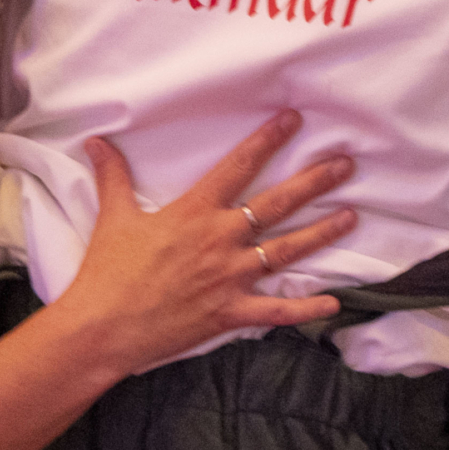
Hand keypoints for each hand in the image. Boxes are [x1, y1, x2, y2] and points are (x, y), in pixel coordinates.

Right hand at [67, 109, 354, 374]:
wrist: (103, 328)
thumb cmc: (107, 272)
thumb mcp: (113, 218)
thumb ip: (113, 177)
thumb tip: (97, 142)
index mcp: (194, 212)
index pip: (238, 167)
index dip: (267, 140)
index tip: (293, 120)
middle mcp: (220, 240)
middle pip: (277, 204)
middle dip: (314, 182)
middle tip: (345, 165)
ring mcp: (229, 278)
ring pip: (286, 251)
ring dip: (321, 234)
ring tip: (351, 217)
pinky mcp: (230, 313)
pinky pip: (277, 311)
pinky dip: (306, 308)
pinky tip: (334, 302)